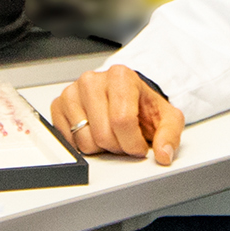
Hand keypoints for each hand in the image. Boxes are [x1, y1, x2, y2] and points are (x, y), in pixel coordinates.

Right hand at [51, 65, 184, 164]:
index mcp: (120, 76)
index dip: (133, 143)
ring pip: (84, 140)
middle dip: (118, 146)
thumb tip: (163, 154)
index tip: (139, 146)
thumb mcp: (167, 117)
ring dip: (101, 147)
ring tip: (111, 134)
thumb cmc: (143, 105)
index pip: (122, 120)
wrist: (127, 96)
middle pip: (102, 134)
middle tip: (125, 140)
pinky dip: (83, 143)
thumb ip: (170, 135)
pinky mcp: (59, 105)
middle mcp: (92, 80)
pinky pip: (69, 140)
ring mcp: (72, 92)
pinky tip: (95, 132)